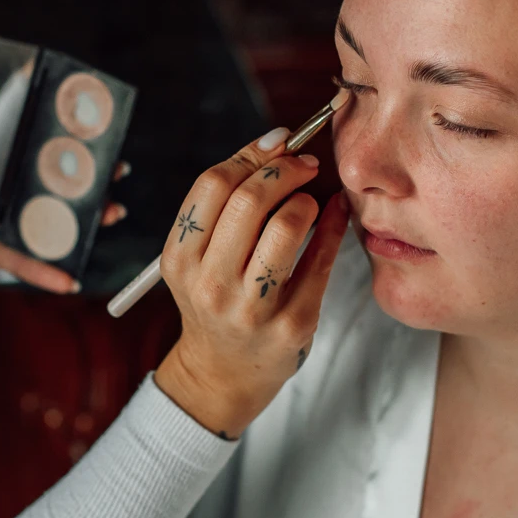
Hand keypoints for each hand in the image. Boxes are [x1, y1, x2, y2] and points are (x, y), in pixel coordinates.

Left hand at [0, 91, 126, 295]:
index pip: (33, 150)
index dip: (65, 143)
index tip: (95, 133)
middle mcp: (2, 192)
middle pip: (54, 185)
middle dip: (91, 179)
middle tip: (117, 172)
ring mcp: (1, 222)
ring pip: (51, 222)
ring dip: (85, 222)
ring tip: (112, 213)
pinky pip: (23, 263)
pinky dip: (46, 274)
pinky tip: (69, 281)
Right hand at [153, 129, 349, 437]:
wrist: (223, 373)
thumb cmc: (216, 301)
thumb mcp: (196, 259)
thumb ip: (223, 207)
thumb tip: (276, 144)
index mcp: (180, 258)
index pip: (213, 184)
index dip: (251, 154)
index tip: (278, 143)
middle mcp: (210, 284)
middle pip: (249, 200)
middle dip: (284, 170)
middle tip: (303, 165)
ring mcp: (251, 307)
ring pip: (287, 226)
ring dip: (306, 199)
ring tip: (309, 200)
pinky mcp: (292, 324)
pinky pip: (321, 260)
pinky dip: (335, 225)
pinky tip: (337, 212)